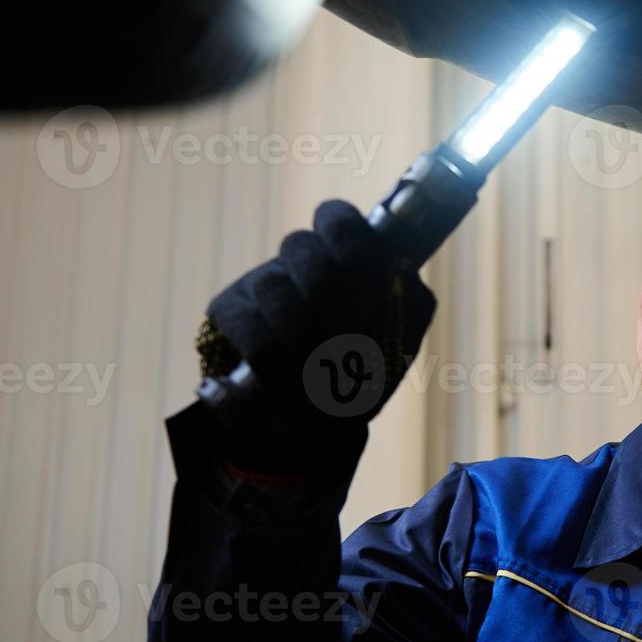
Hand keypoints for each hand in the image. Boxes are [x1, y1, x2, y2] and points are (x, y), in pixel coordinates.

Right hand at [197, 199, 435, 471]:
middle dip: (323, 284)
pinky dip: (269, 357)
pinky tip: (288, 382)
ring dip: (298, 330)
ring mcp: (260, 286)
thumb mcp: (400, 338)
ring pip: (270, 285)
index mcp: (342, 259)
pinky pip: (244, 323)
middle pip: (299, 245)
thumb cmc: (364, 369)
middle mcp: (298, 265)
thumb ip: (413, 301)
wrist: (321, 423)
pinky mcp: (227, 313)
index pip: (337, 218)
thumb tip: (402, 267)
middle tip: (340, 324)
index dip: (345, 233)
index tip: (361, 263)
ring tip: (319, 367)